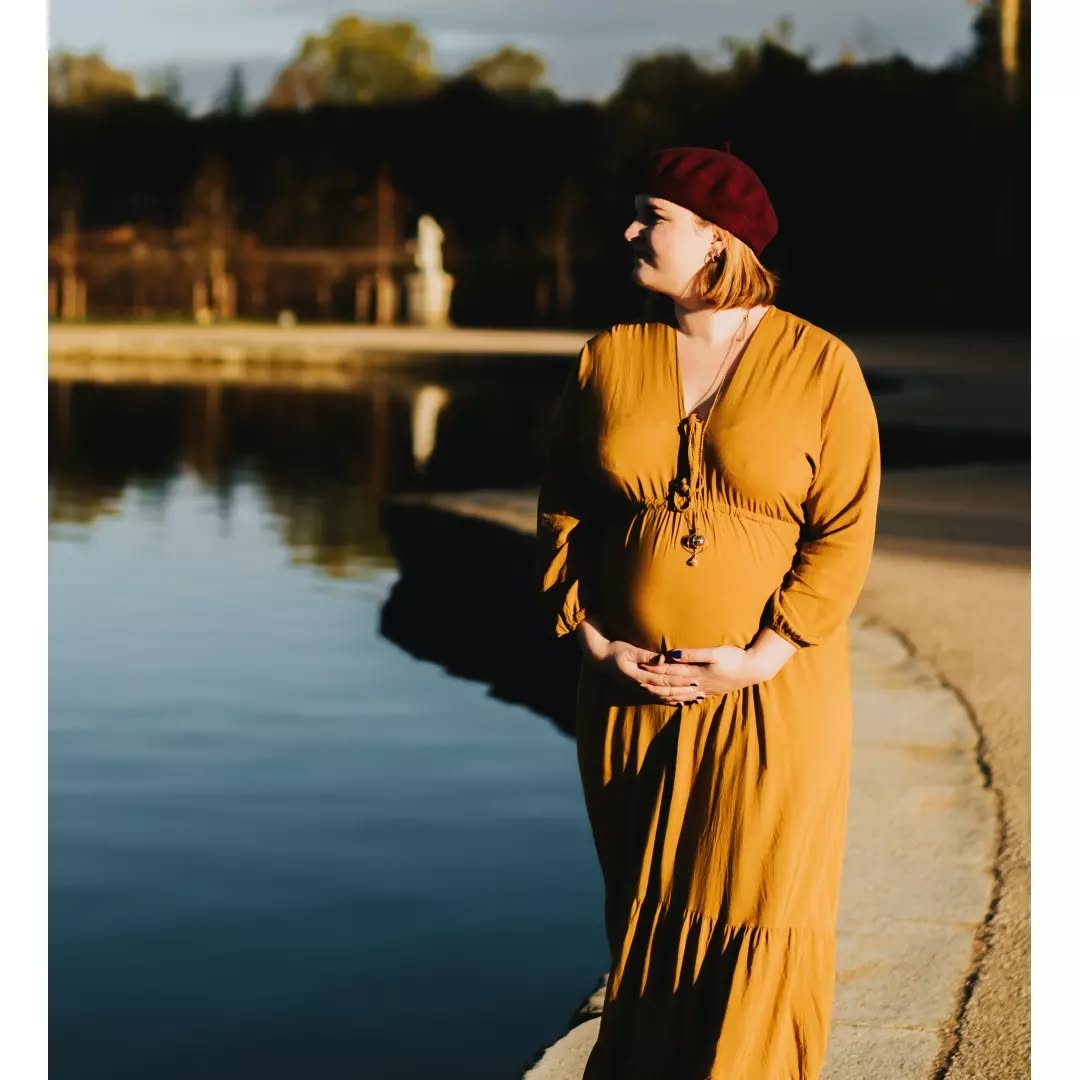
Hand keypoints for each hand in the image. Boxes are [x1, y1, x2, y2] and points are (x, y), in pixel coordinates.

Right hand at [576, 620, 703, 703]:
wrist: (598, 657)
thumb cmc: (614, 650)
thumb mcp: (629, 650)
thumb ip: (646, 656)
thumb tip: (663, 659)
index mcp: (640, 676)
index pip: (665, 680)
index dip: (681, 681)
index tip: (695, 680)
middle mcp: (642, 685)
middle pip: (667, 691)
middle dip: (685, 692)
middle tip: (701, 693)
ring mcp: (640, 688)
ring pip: (664, 697)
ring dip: (681, 698)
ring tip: (695, 699)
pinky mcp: (640, 688)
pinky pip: (658, 697)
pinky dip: (670, 701)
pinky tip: (681, 703)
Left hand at [641, 629, 795, 697]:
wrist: (753, 670)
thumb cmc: (734, 658)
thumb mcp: (713, 653)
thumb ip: (692, 654)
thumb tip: (672, 654)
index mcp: (696, 673)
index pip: (671, 671)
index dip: (655, 669)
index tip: (641, 667)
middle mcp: (698, 683)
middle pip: (672, 684)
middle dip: (656, 684)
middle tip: (638, 683)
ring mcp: (705, 689)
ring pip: (680, 693)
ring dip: (666, 693)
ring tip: (653, 694)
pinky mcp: (711, 690)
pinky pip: (691, 697)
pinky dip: (681, 699)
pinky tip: (677, 700)